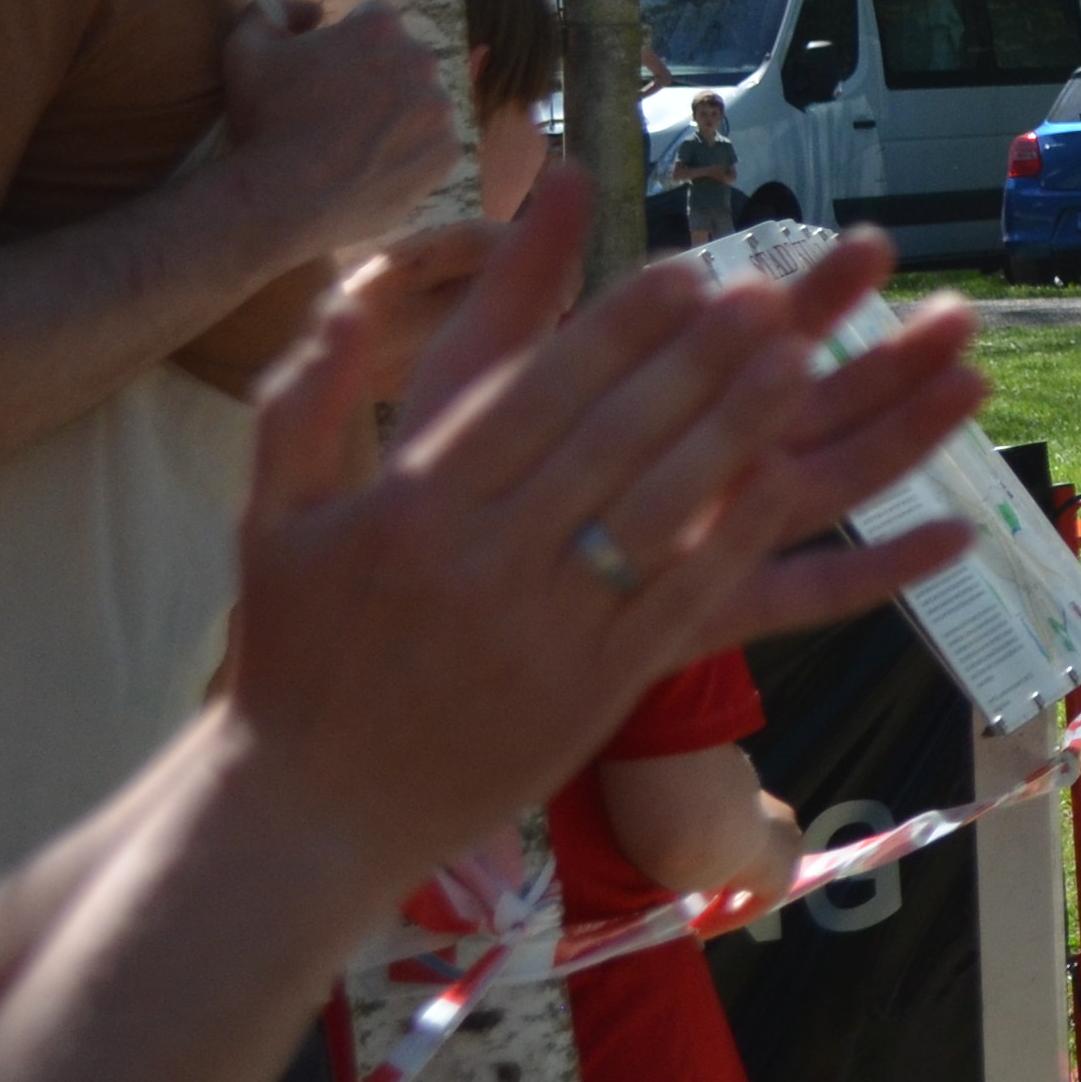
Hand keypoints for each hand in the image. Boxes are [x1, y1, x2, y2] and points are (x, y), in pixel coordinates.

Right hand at [216, 0, 461, 257]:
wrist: (286, 200)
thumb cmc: (263, 121)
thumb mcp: (245, 47)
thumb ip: (275, 11)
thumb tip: (311, 10)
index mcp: (380, 27)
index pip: (372, 19)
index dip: (347, 42)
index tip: (328, 69)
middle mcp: (421, 60)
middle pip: (403, 59)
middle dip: (376, 76)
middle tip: (338, 110)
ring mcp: (440, 108)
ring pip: (421, 102)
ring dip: (396, 113)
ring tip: (354, 141)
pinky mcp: (448, 151)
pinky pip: (432, 143)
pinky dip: (409, 151)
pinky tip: (373, 163)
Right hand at [223, 167, 986, 892]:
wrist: (313, 808)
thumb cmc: (295, 654)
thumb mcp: (274, 518)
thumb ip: (306, 397)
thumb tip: (349, 290)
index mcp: (411, 507)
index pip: (535, 395)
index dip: (618, 329)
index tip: (688, 273)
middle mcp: (483, 562)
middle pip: (613, 439)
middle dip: (699, 360)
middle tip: (773, 296)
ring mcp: (546, 630)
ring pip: (662, 509)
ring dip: (740, 429)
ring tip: (806, 360)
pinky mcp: (596, 690)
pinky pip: (686, 598)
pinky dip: (743, 534)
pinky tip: (793, 476)